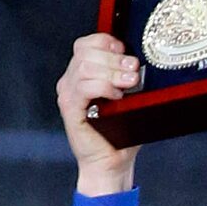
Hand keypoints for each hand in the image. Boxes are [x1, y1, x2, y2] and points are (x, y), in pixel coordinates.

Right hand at [56, 34, 142, 197]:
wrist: (112, 163)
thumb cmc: (120, 134)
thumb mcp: (128, 98)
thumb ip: (127, 77)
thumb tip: (139, 61)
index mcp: (81, 74)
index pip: (86, 43)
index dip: (106, 42)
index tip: (125, 51)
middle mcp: (70, 81)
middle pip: (86, 52)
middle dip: (114, 58)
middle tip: (133, 70)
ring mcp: (68, 94)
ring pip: (85, 67)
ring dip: (111, 72)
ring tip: (129, 83)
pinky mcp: (69, 109)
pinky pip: (84, 86)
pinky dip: (103, 87)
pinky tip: (116, 96)